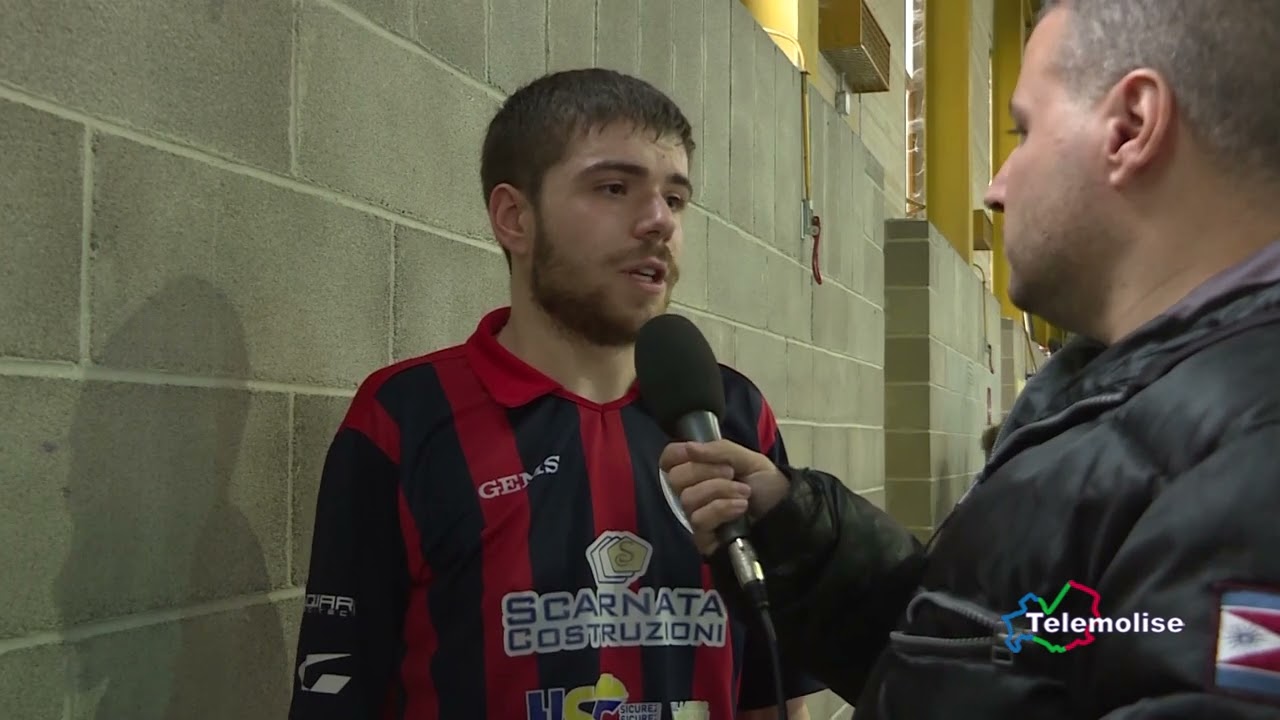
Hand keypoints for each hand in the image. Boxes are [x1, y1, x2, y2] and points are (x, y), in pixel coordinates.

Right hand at [660, 439, 789, 555]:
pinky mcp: (702, 536)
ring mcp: (696, 514)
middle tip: (731, 473)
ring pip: (688, 498)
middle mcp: (692, 491)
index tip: (695, 453)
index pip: (669, 459)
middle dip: (706, 471)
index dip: (676, 454)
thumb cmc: (767, 486)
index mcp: (699, 468)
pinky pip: (698, 518)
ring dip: (720, 491)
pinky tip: (740, 508)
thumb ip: (719, 450)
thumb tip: (688, 447)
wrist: (785, 516)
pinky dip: (722, 508)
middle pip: (676, 477)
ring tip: (744, 494)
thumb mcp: (749, 459)